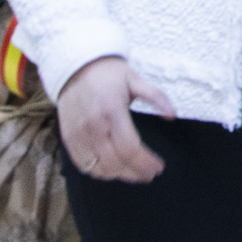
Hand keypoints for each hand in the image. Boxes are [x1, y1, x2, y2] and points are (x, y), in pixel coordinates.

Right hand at [55, 56, 174, 183]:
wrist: (74, 66)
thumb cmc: (107, 73)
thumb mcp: (135, 79)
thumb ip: (156, 97)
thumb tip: (172, 116)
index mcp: (112, 110)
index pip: (130, 148)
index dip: (146, 162)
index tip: (158, 167)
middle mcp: (94, 126)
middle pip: (116, 163)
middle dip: (136, 173)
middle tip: (149, 173)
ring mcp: (79, 135)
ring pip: (100, 168)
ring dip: (119, 175)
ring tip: (133, 172)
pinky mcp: (69, 139)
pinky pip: (83, 165)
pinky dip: (99, 171)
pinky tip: (112, 169)